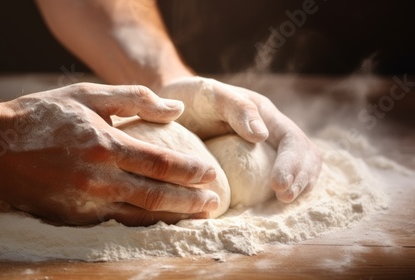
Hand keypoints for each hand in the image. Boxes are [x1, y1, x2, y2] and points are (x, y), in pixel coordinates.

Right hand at [0, 83, 218, 225]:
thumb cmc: (41, 116)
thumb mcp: (87, 95)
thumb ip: (134, 99)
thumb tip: (176, 109)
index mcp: (104, 145)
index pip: (161, 163)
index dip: (191, 171)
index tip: (212, 175)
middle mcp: (98, 178)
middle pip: (157, 195)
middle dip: (191, 201)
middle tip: (215, 204)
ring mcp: (85, 202)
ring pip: (139, 214)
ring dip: (172, 217)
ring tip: (197, 216)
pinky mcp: (73, 217)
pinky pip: (116, 222)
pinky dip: (142, 222)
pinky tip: (158, 220)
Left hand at [158, 77, 321, 202]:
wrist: (168, 108)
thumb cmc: (190, 98)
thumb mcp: (210, 95)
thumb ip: (237, 109)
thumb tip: (262, 135)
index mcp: (265, 115)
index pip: (293, 140)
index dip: (292, 164)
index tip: (279, 185)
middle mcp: (270, 132)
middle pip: (305, 156)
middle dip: (301, 178)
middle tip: (284, 197)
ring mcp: (262, 150)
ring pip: (297, 169)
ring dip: (297, 187)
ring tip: (282, 202)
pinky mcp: (249, 166)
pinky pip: (270, 181)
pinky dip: (276, 194)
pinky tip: (268, 206)